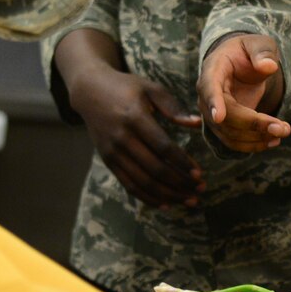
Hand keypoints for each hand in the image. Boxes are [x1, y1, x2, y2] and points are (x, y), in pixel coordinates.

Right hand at [70, 60, 204, 208]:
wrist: (89, 91)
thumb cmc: (125, 87)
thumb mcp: (150, 89)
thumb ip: (173, 107)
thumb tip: (197, 124)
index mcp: (135, 118)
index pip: (163, 148)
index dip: (182, 163)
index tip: (199, 173)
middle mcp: (122, 138)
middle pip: (154, 169)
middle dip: (180, 183)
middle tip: (200, 189)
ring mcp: (113, 152)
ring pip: (142, 182)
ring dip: (168, 194)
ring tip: (189, 200)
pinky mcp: (108, 161)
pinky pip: (128, 185)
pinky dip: (147, 197)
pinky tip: (165, 204)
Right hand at [197, 34, 290, 151]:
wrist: (238, 63)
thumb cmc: (247, 52)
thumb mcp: (258, 44)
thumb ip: (262, 52)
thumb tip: (268, 66)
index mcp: (213, 69)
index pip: (208, 86)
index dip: (213, 102)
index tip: (219, 117)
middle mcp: (207, 94)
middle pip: (223, 117)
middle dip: (253, 124)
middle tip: (283, 128)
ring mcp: (212, 112)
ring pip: (228, 133)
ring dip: (256, 137)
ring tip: (283, 131)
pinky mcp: (222, 126)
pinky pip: (232, 141)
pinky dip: (252, 145)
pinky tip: (272, 141)